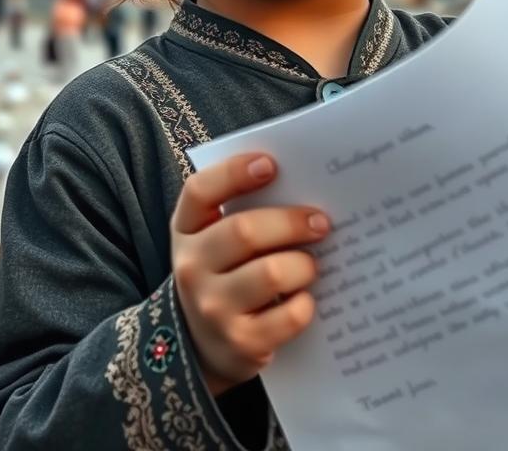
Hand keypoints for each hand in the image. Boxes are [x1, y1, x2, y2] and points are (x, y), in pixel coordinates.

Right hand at [170, 153, 329, 395]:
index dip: (234, 172)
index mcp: (186, 228)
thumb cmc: (223, 272)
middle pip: (244, 231)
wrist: (200, 343)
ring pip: (271, 273)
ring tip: (311, 265)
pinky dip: (305, 304)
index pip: (199, 191)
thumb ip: (244, 209)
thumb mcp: (215, 238)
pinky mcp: (240, 342)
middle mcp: (191, 267)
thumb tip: (304, 183)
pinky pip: (288, 316)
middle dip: (291, 222)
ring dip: (303, 265)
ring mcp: (213, 308)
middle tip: (321, 223)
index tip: (271, 164)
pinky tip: (305, 299)